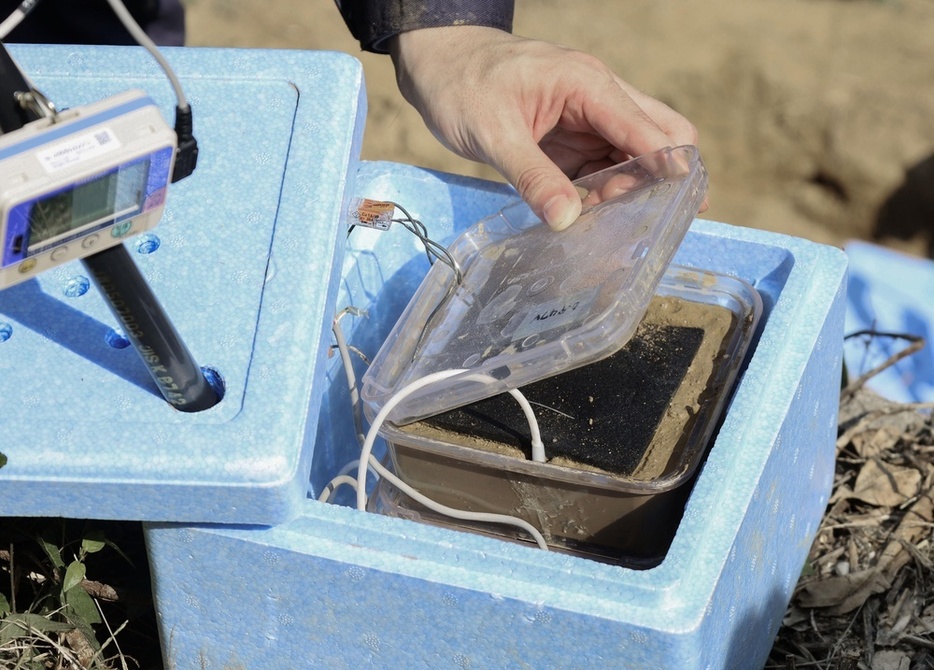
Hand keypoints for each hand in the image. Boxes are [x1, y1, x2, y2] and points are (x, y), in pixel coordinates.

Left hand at [388, 26, 699, 230]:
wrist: (439, 63)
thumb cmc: (463, 86)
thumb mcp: (493, 134)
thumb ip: (532, 177)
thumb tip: (567, 220)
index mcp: (588, 85)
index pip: (648, 129)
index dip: (666, 170)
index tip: (675, 211)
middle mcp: (599, 97)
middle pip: (661, 135)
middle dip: (660, 179)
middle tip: (636, 221)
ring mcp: (589, 117)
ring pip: (637, 154)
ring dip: (631, 189)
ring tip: (605, 224)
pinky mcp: (574, 136)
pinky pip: (606, 165)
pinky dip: (607, 190)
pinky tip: (590, 215)